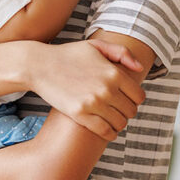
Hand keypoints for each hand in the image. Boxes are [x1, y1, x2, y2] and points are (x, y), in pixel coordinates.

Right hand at [27, 40, 145, 138]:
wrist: (40, 66)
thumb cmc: (68, 55)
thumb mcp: (96, 46)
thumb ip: (121, 53)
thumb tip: (140, 69)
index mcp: (114, 73)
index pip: (139, 96)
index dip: (135, 100)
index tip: (127, 100)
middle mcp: (107, 88)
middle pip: (131, 111)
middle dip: (126, 112)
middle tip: (117, 110)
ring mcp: (93, 103)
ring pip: (120, 123)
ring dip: (118, 123)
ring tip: (111, 119)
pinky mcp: (80, 114)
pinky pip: (105, 131)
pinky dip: (109, 133)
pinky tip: (107, 130)